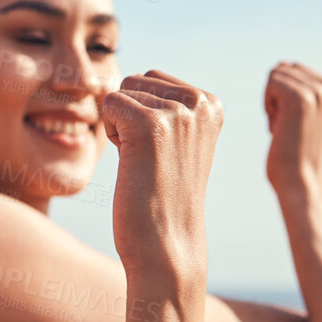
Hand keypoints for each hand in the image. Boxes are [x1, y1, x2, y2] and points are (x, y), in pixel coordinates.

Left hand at [102, 70, 222, 276]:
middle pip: (137, 80)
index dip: (144, 114)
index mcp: (212, 104)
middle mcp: (200, 103)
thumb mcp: (178, 142)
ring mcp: (177, 113)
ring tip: (144, 163)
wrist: (167, 246)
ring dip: (121, 126)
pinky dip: (111, 133)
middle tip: (150, 159)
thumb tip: (136, 76)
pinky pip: (109, 104)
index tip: (163, 153)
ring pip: (122, 91)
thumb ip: (168, 106)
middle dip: (131, 115)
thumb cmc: (164, 198)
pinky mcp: (150, 125)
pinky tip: (131, 162)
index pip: (154, 79)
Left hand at [263, 61, 321, 190]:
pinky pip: (271, 83)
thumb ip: (299, 86)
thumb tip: (282, 63)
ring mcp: (317, 92)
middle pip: (285, 68)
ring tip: (284, 126)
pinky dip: (268, 105)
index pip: (295, 68)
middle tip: (287, 124)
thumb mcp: (304, 112)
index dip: (285, 94)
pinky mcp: (300, 98)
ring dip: (272, 101)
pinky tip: (278, 126)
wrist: (298, 178)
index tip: (295, 121)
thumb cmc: (295, 148)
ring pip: (276, 75)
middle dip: (277, 94)